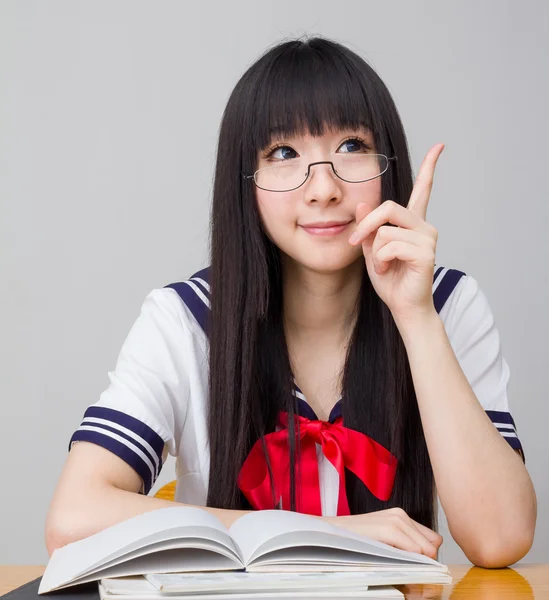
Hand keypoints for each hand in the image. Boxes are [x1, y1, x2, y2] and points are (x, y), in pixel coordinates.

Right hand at [324, 507, 442, 558]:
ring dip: (417, 560)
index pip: (433, 539)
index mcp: (400, 516)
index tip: (415, 564)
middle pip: (433, 545)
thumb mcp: (384, 541)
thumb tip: (426, 560)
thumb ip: (405, 545)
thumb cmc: (355, 541)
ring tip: (397, 562)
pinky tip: (396, 561)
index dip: (426, 554)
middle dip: (425, 559)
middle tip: (406, 566)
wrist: (331, 534)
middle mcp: (400, 515)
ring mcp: (395, 519)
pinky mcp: (389, 528)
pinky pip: (415, 549)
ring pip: (427, 549)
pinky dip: (411, 559)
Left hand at [348, 144, 444, 327]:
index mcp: (412, 224)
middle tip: (354, 241)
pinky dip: (380, 260)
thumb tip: (363, 204)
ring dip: (374, 252)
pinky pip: (390, 246)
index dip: (430, 167)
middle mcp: (424, 226)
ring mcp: (427, 238)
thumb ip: (369, 228)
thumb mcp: (372, 251)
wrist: (403, 306)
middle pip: (389, 207)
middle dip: (366, 226)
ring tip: (383, 266)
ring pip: (385, 231)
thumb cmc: (390, 280)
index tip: (440, 146)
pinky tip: (388, 270)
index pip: (423, 190)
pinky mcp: (425, 252)